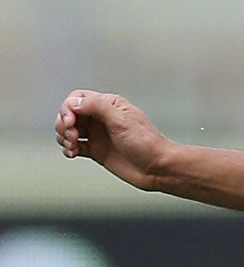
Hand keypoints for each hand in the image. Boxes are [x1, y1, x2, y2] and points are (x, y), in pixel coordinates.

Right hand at [53, 90, 173, 189]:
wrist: (157, 168)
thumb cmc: (146, 143)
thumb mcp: (122, 121)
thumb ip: (97, 108)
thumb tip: (73, 101)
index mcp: (109, 105)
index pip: (77, 98)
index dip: (68, 108)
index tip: (70, 122)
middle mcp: (101, 118)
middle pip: (69, 114)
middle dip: (63, 124)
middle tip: (72, 136)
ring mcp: (97, 134)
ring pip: (68, 130)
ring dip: (64, 137)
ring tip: (73, 146)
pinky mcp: (95, 150)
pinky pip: (73, 146)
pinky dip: (68, 149)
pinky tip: (73, 153)